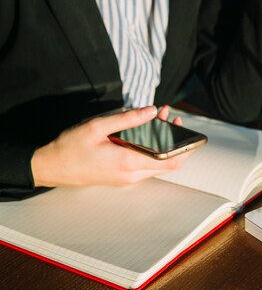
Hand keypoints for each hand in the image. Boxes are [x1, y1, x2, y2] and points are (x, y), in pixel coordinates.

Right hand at [31, 106, 190, 187]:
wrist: (51, 167)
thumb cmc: (71, 147)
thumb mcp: (98, 126)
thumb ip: (128, 119)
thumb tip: (152, 111)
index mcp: (129, 162)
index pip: (170, 160)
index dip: (183, 144)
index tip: (181, 125)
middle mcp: (132, 175)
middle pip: (168, 163)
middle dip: (174, 140)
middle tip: (169, 117)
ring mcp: (127, 179)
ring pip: (157, 164)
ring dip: (162, 144)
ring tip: (157, 120)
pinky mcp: (122, 177)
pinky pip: (145, 166)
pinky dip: (151, 150)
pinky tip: (144, 133)